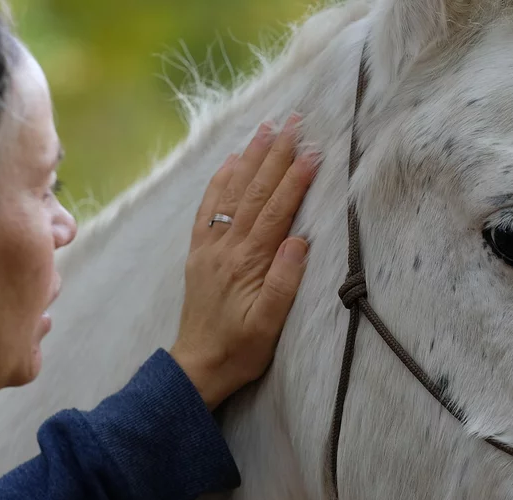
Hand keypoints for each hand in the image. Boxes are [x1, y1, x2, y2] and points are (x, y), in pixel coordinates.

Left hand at [170, 115, 317, 409]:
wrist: (198, 366)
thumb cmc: (242, 349)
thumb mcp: (270, 324)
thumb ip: (284, 281)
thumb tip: (300, 240)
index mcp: (247, 263)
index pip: (276, 210)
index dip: (295, 178)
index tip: (313, 150)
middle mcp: (225, 247)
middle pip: (254, 191)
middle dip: (275, 154)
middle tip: (293, 121)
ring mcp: (210, 247)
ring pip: (232, 191)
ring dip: (251, 157)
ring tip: (267, 128)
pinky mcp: (200, 252)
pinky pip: (209, 206)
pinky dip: (221, 179)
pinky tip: (232, 160)